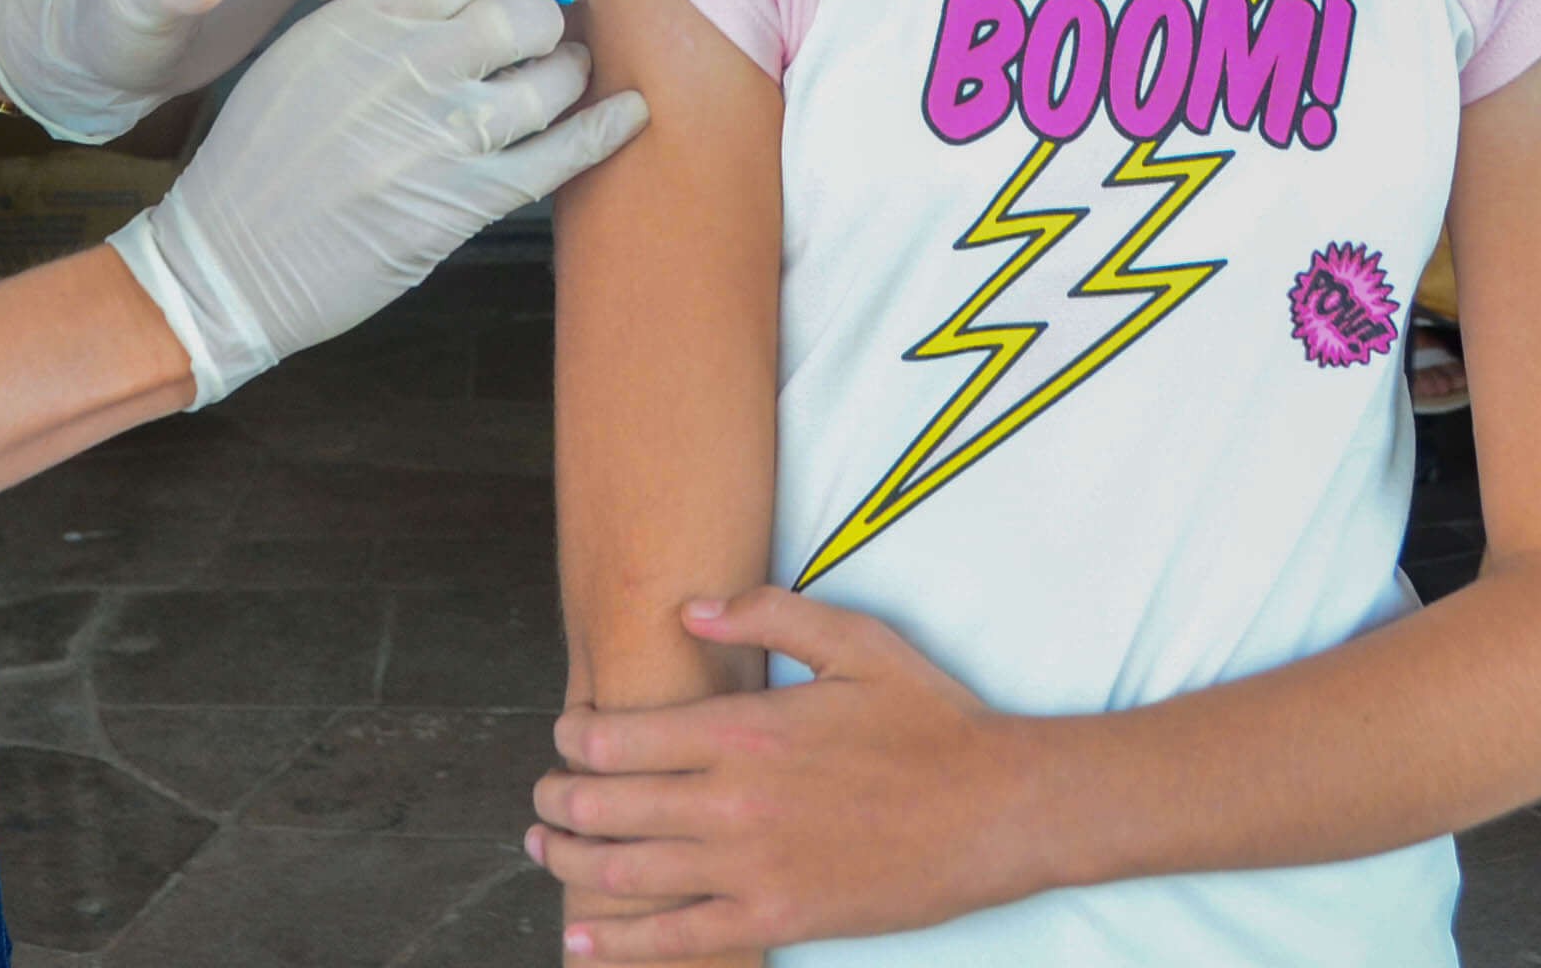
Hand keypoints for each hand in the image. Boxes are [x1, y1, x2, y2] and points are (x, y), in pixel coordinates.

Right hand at [109, 0, 643, 405]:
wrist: (228, 261)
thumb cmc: (258, 158)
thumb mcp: (299, 58)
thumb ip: (374, 20)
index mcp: (359, 26)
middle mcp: (405, 71)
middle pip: (518, 15)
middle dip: (543, 20)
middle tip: (542, 35)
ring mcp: (437, 139)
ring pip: (546, 81)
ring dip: (570, 72)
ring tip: (566, 74)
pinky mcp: (460, 204)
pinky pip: (556, 158)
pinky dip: (602, 131)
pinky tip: (628, 114)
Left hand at [529, 588, 1054, 961]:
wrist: (997, 810)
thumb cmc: (929, 720)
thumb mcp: (855, 640)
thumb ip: (766, 611)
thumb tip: (689, 607)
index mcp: (744, 729)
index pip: (621, 735)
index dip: (574, 736)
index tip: (565, 733)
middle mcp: (732, 801)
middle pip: (608, 804)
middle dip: (559, 798)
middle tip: (542, 793)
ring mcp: (751, 867)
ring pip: (628, 871)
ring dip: (570, 860)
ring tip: (544, 845)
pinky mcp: (776, 916)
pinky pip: (679, 937)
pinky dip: (619, 941)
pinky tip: (579, 935)